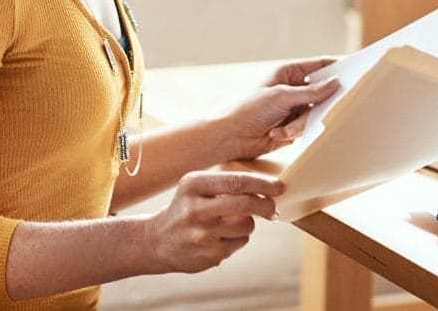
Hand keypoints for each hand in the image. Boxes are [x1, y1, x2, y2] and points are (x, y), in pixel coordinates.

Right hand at [144, 171, 281, 273]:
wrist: (157, 241)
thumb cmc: (186, 208)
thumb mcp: (196, 188)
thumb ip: (226, 185)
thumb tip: (267, 187)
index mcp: (193, 185)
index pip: (237, 181)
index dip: (263, 184)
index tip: (279, 186)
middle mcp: (195, 208)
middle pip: (245, 204)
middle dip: (266, 205)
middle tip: (274, 208)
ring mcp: (201, 234)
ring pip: (246, 226)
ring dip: (248, 224)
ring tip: (233, 223)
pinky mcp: (208, 255)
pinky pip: (239, 243)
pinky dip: (237, 239)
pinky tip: (221, 238)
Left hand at [218, 57, 340, 161]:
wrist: (232, 136)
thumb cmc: (250, 109)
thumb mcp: (282, 97)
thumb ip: (311, 91)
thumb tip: (335, 83)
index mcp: (288, 72)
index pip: (319, 65)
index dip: (336, 67)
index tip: (355, 70)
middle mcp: (293, 88)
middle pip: (321, 92)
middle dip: (319, 103)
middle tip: (327, 107)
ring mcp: (293, 107)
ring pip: (314, 113)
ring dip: (298, 123)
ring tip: (281, 129)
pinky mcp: (293, 125)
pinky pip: (306, 127)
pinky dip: (293, 132)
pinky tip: (277, 134)